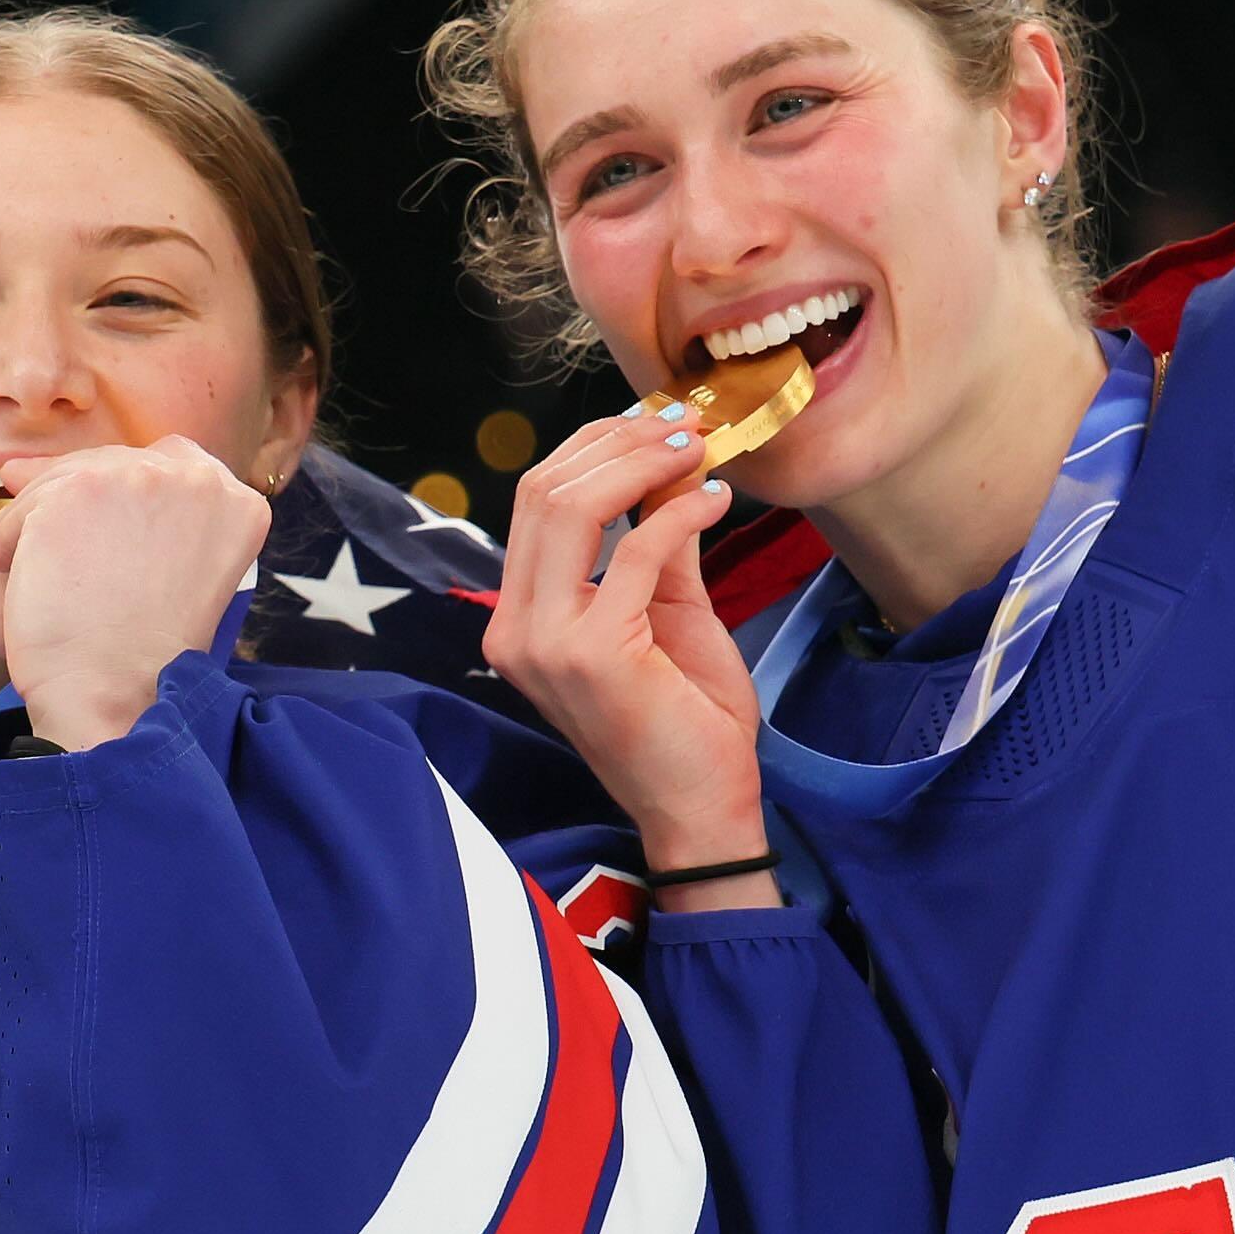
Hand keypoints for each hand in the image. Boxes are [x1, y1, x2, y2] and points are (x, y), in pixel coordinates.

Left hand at [0, 441, 272, 748]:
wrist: (115, 697)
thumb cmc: (142, 656)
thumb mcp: (177, 572)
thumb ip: (146, 514)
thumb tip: (22, 468)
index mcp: (237, 503)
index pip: (173, 461)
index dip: (129, 489)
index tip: (106, 524)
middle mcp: (195, 480)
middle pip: (115, 461)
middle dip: (76, 499)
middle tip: (56, 548)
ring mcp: (137, 479)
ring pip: (66, 478)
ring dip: (38, 521)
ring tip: (26, 571)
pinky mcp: (76, 491)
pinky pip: (25, 502)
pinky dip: (7, 540)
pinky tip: (6, 571)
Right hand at [483, 408, 773, 907]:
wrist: (703, 807)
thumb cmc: (685, 719)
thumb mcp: (667, 608)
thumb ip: (657, 536)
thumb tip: (673, 454)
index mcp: (520, 618)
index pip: (534, 500)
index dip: (595, 448)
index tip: (658, 426)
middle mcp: (515, 630)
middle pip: (541, 490)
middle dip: (616, 443)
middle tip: (684, 427)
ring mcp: (545, 644)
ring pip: (569, 506)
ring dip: (641, 464)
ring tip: (697, 451)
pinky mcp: (591, 655)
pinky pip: (637, 550)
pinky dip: (682, 511)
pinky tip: (719, 502)